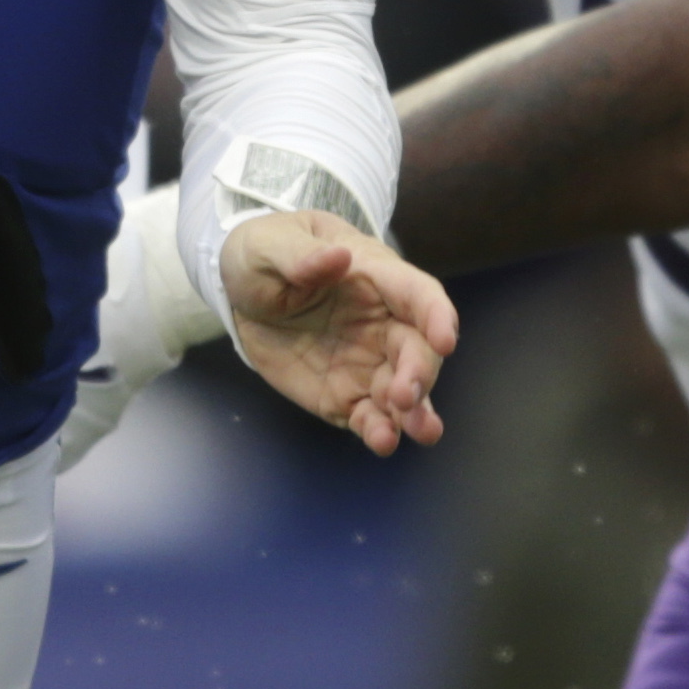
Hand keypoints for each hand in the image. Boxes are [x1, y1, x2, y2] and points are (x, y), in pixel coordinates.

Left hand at [217, 210, 455, 455]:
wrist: (242, 294)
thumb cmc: (265, 254)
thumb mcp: (269, 245)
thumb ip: (300, 255)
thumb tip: (338, 257)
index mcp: (375, 277)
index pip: (419, 295)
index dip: (437, 317)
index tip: (445, 341)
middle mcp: (383, 323)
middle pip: (418, 349)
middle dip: (421, 373)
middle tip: (405, 396)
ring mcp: (368, 363)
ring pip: (404, 391)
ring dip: (416, 412)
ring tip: (418, 431)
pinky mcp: (346, 396)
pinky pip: (370, 416)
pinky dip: (380, 431)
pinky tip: (382, 442)